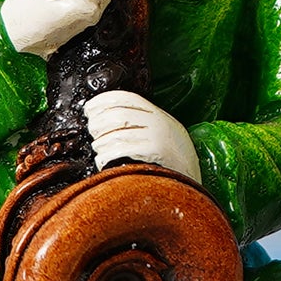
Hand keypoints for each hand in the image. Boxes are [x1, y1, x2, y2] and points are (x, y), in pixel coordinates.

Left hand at [85, 90, 201, 181]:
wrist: (191, 183)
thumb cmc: (173, 162)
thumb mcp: (163, 133)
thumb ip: (143, 123)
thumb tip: (107, 119)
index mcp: (158, 114)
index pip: (126, 97)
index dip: (103, 100)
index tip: (89, 108)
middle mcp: (158, 121)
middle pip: (118, 114)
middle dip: (98, 122)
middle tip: (92, 130)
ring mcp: (157, 136)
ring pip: (117, 132)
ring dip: (100, 141)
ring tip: (98, 148)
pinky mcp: (154, 152)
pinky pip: (121, 149)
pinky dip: (106, 155)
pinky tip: (103, 160)